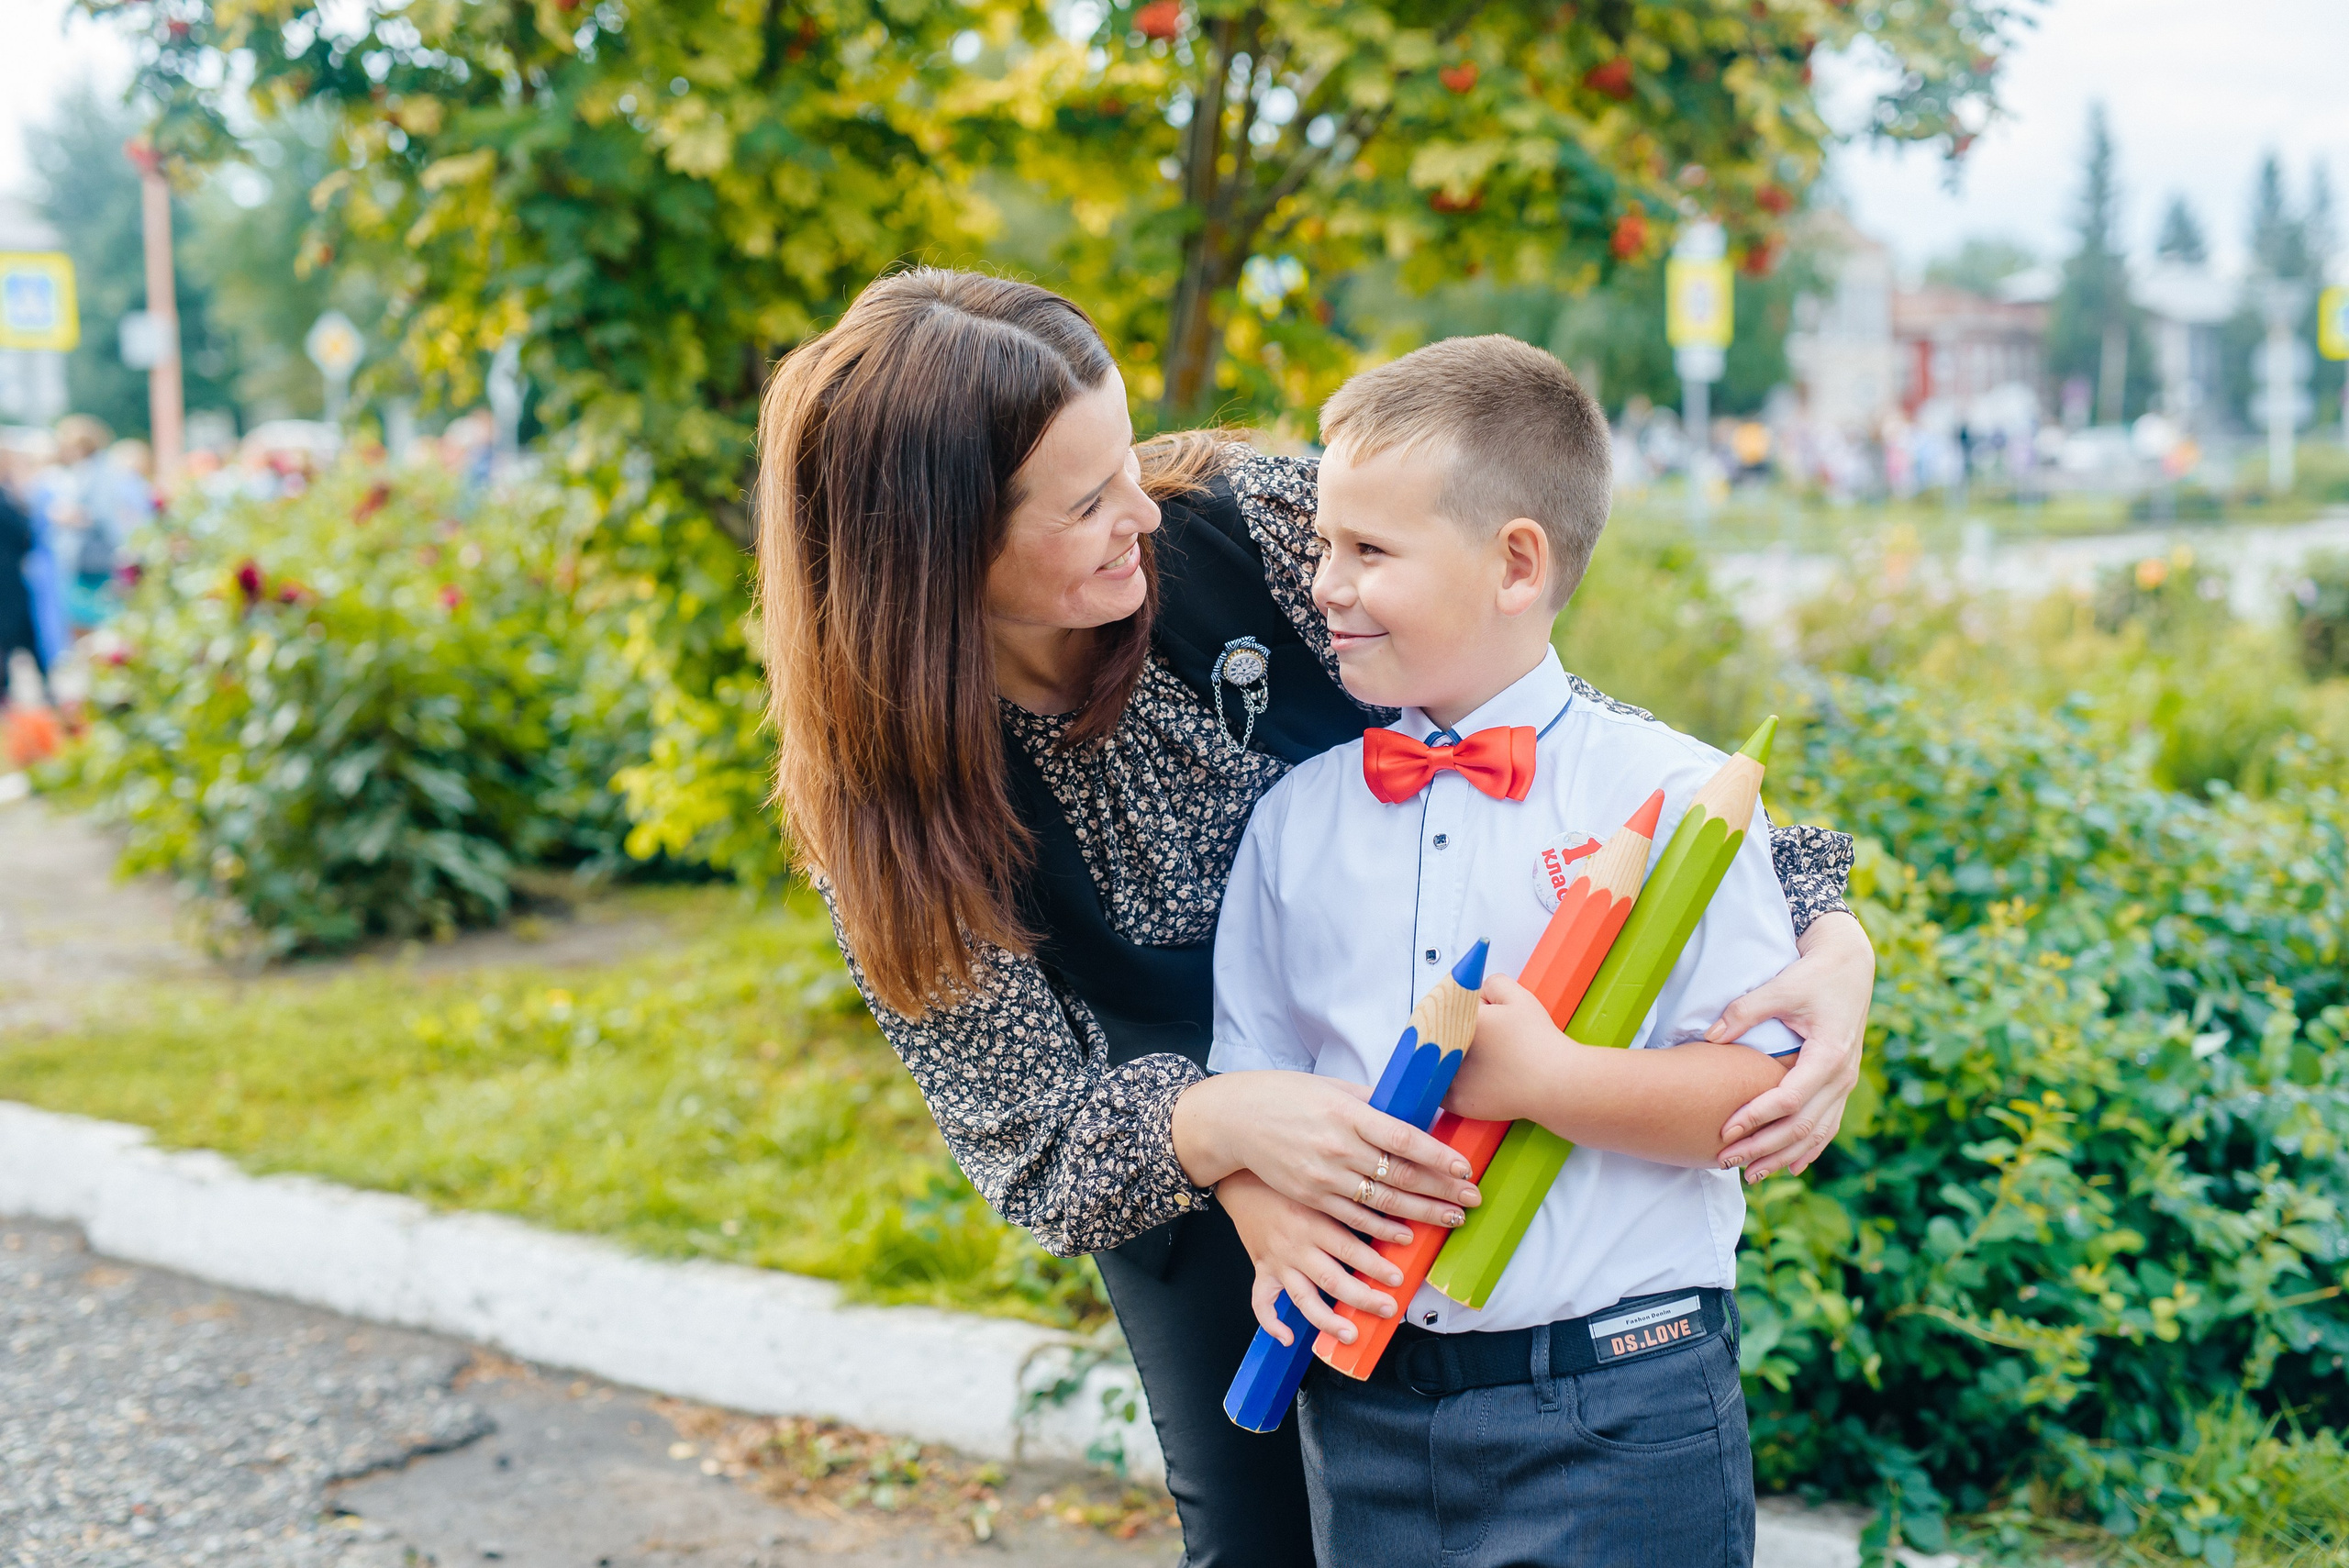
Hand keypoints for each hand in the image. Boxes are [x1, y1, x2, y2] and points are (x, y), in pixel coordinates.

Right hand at [1172, 1071, 1476, 1245]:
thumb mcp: (1331, 1087)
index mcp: (1347, 1113)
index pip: (1404, 1138)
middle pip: (1400, 1175)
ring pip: (1383, 1202)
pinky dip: (1383, 1229)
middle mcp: (1338, 1147)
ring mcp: (1324, 1176)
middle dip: (1441, 1190)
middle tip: (1472, 1199)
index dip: (1438, 1156)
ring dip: (1421, 1213)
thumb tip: (1411, 1109)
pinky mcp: (1311, 1197)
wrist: (1235, 1119)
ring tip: (1451, 1219)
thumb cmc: (1284, 1095)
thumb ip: (1372, 1101)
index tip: (1465, 1168)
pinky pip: (1354, 1219)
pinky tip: (1406, 1234)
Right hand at [1218, 1171, 1403, 1345]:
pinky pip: (1262, 1301)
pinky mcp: (1262, 1269)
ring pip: (1303, 1298)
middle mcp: (1296, 1246)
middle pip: (1332, 1280)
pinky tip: (1287, 1338)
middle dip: (1363, 1298)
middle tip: (1387, 1309)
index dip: (1376, 1266)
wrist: (1241, 1179)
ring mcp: (1278, 1262)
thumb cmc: (1285, 1181)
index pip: (1350, 1250)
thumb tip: (1389, 1220)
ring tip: (1350, 1334)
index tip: (1398, 1278)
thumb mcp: (1322, 1189)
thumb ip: (1350, 1206)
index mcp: (1313, 1222)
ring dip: (1328, 1320)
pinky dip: (1272, 1322)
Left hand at [1442, 973, 1564, 1123]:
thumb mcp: (1519, 997)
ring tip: (1481, 1057)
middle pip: (1439, 1034)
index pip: (1444, 1008)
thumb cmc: (1539, 1043)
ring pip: (1438, 1062)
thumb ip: (1493, 984)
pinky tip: (1477, 1077)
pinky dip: (1455, 1082)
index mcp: (1459, 1022)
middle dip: (1453, 1031)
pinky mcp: (1457, 1102)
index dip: (1459, 1010)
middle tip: (1481, 1037)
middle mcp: (1448, 1050)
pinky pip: (1444, 1088)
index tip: (1467, 1015)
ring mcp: (1450, 1079)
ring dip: (1448, 1056)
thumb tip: (1476, 992)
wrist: (1556, 1084)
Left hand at [1710, 911, 1874, 1180]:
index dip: (1756, 1118)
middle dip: (1763, 1147)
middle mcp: (1842, 1076)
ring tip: (1751, 1175)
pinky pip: (1829, 1124)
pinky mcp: (1843, 1084)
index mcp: (1828, 1055)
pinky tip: (1790, 1166)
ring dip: (1783, 1155)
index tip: (1725, 1131)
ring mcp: (1846, 1083)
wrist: (1850, 966)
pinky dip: (1809, 1148)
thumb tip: (1710, 1037)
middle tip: (1726, 1161)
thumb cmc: (1813, 976)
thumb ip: (1744, 1012)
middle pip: (1801, 1125)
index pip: (1789, 1099)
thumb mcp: (1779, 988)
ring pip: (1817, 1132)